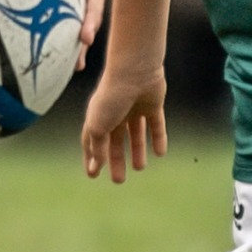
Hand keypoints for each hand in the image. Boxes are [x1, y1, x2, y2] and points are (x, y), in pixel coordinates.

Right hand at [82, 66, 167, 181]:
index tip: (93, 174)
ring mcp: (134, 108)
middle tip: (118, 181)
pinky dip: (158, 138)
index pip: (92, 141)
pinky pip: (156, 124)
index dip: (91, 157)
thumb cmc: (112, 97)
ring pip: (136, 134)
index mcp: (98, 116)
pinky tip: (160, 153)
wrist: (135, 71)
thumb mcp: (98, 126)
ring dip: (137, 151)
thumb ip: (97, 146)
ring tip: (140, 168)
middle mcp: (115, 113)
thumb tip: (96, 164)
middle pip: (115, 141)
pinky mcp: (153, 104)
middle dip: (116, 160)